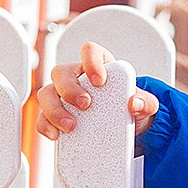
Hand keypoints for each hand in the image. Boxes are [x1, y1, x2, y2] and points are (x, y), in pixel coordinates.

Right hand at [34, 43, 158, 139]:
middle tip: (85, 105)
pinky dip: (46, 126)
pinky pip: (42, 118)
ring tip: (71, 125)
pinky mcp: (55, 116)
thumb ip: (145, 102)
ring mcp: (62, 96)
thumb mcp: (143, 104)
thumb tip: (134, 104)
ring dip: (55, 109)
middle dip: (70, 89)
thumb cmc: (127, 105)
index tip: (100, 80)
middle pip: (61, 72)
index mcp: (97, 65)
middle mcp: (75, 77)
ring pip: (46, 94)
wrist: (123, 127)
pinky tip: (56, 135)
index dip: (91, 61)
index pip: (89, 51)